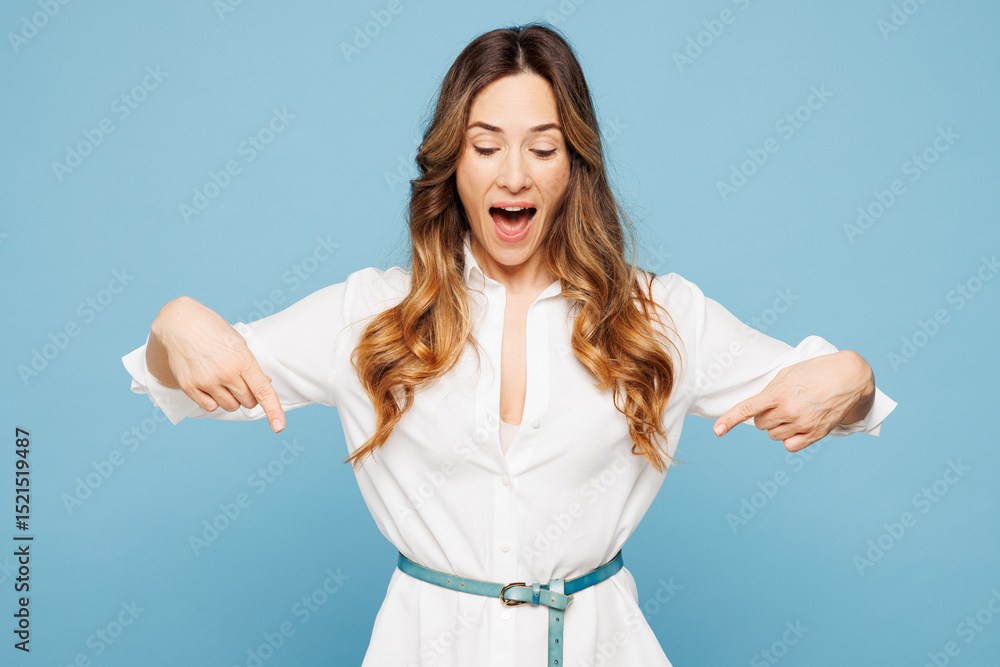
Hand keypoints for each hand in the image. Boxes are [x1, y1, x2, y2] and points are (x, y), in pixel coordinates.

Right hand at [150, 296, 285, 432]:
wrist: (180, 323)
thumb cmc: (213, 331)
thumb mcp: (239, 344)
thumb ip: (252, 367)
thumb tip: (265, 385)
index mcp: (242, 360)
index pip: (262, 391)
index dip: (273, 411)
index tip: (279, 427)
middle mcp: (226, 373)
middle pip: (248, 402)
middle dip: (249, 396)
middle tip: (240, 381)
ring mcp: (207, 381)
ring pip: (231, 406)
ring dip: (232, 399)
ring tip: (223, 380)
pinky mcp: (190, 386)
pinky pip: (210, 407)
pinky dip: (214, 401)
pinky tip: (210, 385)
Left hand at [712, 350, 873, 451]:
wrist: (848, 377)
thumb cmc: (815, 372)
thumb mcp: (788, 374)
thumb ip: (770, 391)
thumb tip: (757, 409)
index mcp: (779, 393)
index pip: (748, 408)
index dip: (730, 419)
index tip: (717, 430)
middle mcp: (789, 410)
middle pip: (761, 424)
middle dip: (766, 415)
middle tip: (782, 403)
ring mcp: (803, 423)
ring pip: (773, 435)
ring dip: (778, 426)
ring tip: (795, 410)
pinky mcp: (816, 433)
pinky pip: (790, 445)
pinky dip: (789, 438)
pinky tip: (799, 425)